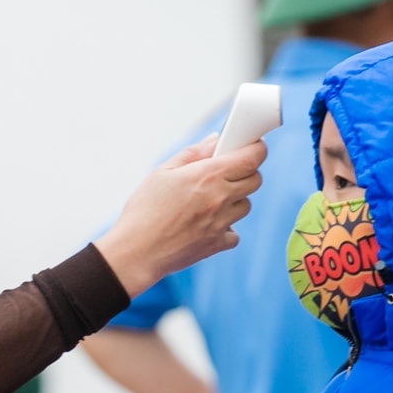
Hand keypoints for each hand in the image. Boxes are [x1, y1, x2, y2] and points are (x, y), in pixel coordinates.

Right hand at [95, 139, 266, 296]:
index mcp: (207, 175)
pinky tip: (205, 225)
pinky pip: (234, 233)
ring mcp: (221, 223)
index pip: (252, 157)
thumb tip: (215, 141)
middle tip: (227, 173)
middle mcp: (219, 198)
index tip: (253, 147)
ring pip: (245, 206)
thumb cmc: (144, 209)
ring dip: (235, 200)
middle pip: (255, 180)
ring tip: (210, 201)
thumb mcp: (162, 172)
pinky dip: (225, 228)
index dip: (257, 149)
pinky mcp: (217, 244)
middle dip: (246, 172)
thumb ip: (193, 153)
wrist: (136, 252)